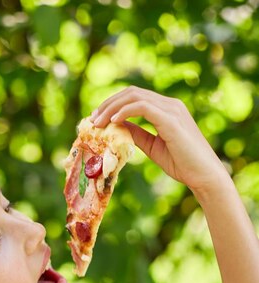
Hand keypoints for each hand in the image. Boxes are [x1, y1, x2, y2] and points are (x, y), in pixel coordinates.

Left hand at [91, 86, 228, 194]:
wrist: (203, 175)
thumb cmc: (182, 164)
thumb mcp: (153, 147)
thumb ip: (138, 135)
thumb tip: (118, 128)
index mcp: (167, 109)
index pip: (135, 97)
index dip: (113, 105)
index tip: (97, 119)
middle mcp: (170, 105)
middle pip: (132, 92)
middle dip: (108, 104)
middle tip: (92, 119)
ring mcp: (171, 110)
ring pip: (134, 97)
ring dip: (112, 107)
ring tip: (98, 122)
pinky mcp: (170, 120)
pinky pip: (143, 107)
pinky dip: (125, 111)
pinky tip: (113, 122)